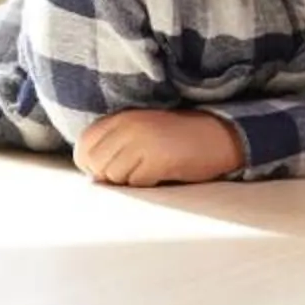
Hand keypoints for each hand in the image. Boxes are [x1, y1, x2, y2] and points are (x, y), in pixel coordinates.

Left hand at [76, 109, 245, 186]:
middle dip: (110, 177)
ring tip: (151, 172)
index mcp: (122, 117)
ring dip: (129, 183)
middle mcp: (128, 126)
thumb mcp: (142, 132)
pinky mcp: (157, 159)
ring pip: (114, 177)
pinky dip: (147, 186)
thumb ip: (115, 146)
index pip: (84, 146)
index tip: (110, 170)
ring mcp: (142, 141)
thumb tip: (93, 178)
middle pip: (95, 165)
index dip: (92, 164)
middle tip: (135, 174)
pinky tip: (163, 175)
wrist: (221, 135)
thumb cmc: (179, 139)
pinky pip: (136, 185)